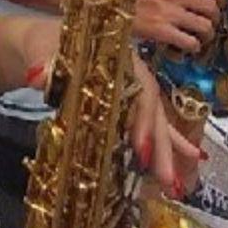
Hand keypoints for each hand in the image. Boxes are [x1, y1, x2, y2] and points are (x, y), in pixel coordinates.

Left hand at [24, 31, 200, 196]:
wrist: (41, 43)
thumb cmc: (45, 44)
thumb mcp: (42, 51)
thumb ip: (46, 65)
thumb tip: (38, 76)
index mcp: (119, 56)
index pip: (140, 88)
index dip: (142, 119)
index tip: (141, 148)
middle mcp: (132, 72)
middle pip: (153, 109)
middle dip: (161, 146)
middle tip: (168, 180)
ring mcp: (131, 88)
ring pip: (155, 120)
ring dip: (166, 151)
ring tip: (178, 184)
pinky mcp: (125, 103)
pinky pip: (148, 123)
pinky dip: (166, 140)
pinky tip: (189, 157)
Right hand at [133, 0, 223, 51]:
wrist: (108, 3)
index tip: (219, 3)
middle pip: (211, 7)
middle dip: (215, 19)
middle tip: (210, 24)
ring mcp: (169, 13)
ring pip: (205, 26)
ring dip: (207, 35)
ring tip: (201, 38)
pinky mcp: (162, 31)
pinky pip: (190, 42)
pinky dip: (193, 47)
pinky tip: (189, 47)